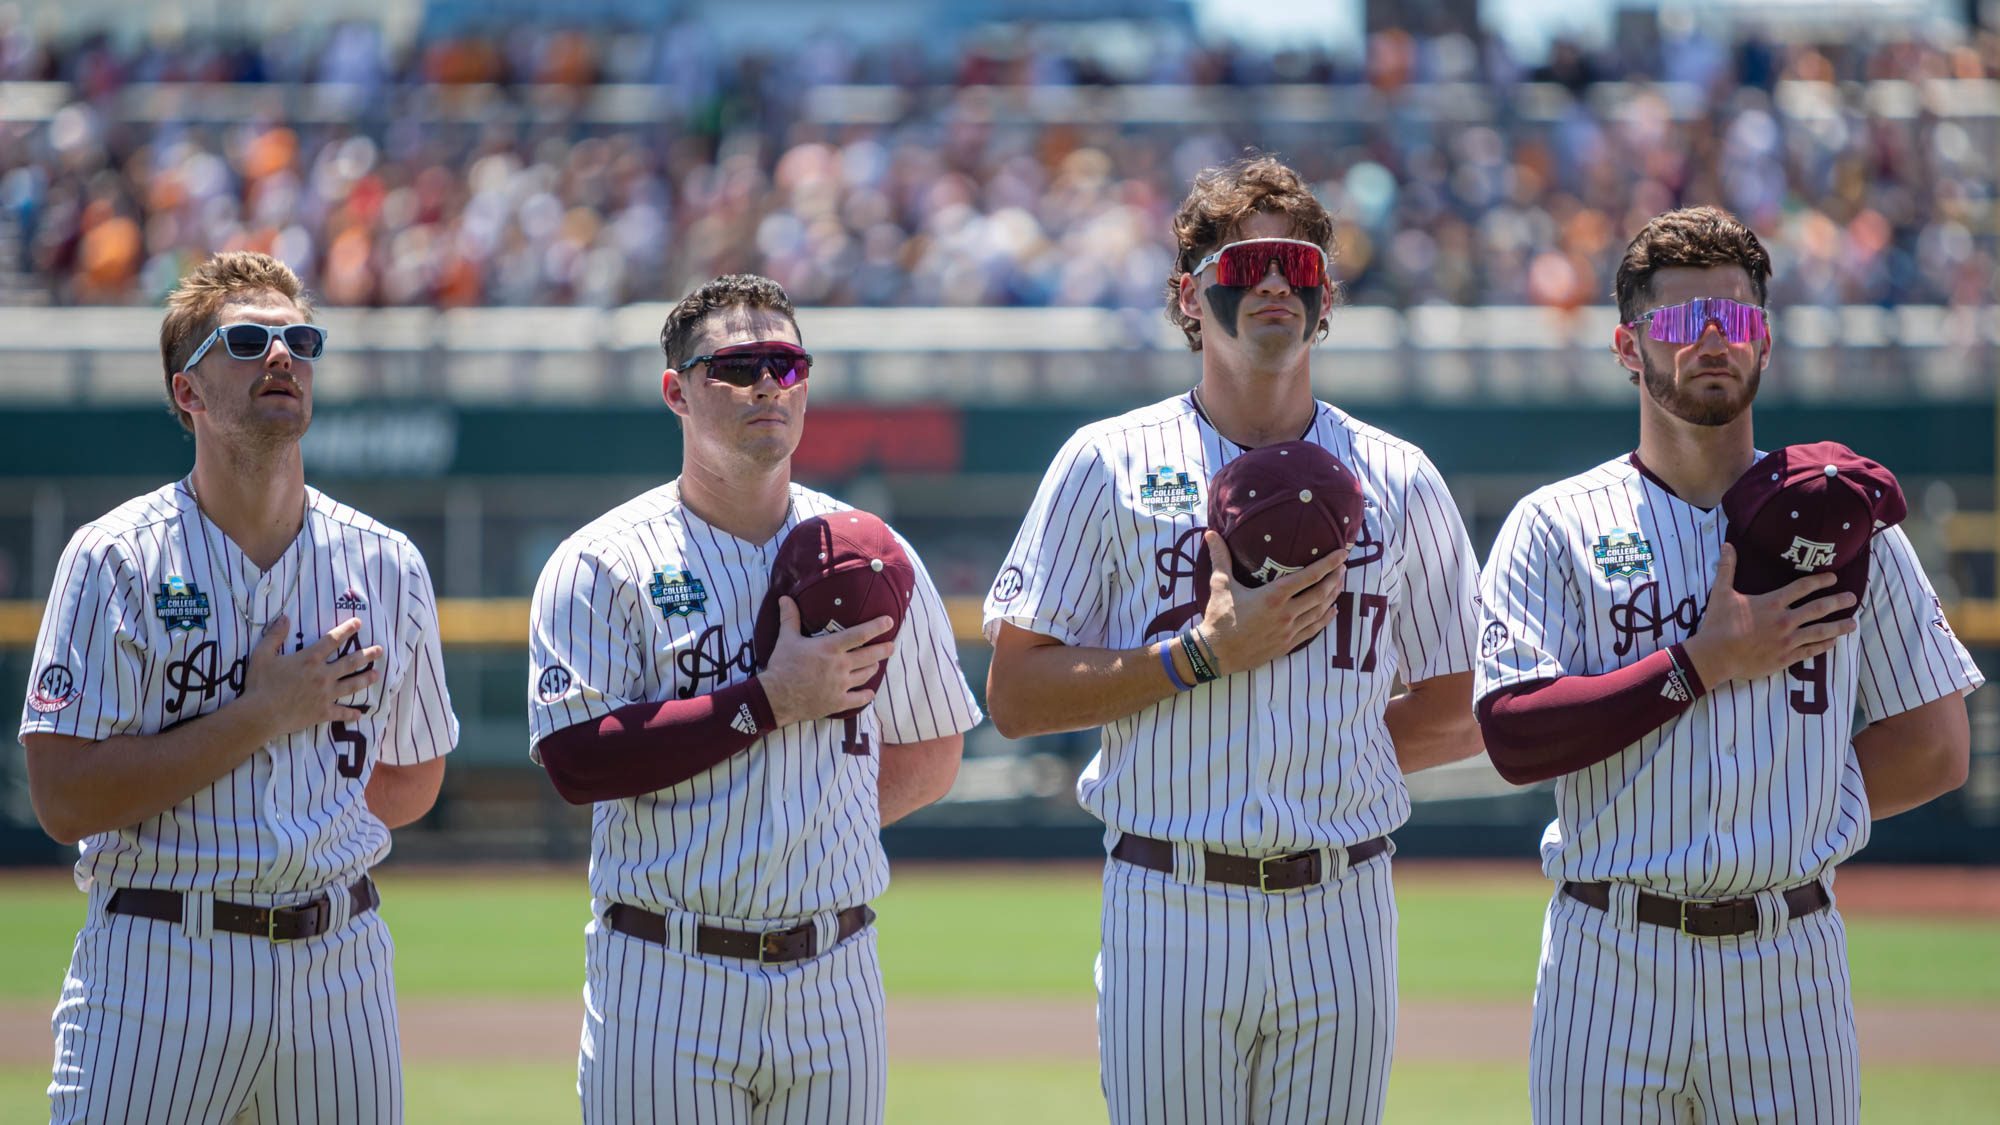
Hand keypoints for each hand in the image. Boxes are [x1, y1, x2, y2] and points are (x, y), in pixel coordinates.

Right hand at [237, 616, 383, 739]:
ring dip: (366, 679)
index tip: (359, 623)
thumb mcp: (262, 655)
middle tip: (380, 650)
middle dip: (367, 654)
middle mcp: (323, 675)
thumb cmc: (259, 684)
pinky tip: (360, 714)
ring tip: (376, 675)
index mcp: (310, 659)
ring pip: (352, 685)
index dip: (346, 630)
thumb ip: (275, 635)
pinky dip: (351, 714)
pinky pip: (341, 713)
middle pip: (350, 662)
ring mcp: (325, 694)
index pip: (332, 640)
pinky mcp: (323, 712)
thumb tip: (284, 617)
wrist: (260, 714)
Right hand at [760, 597, 896, 727]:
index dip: (877, 627)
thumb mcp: (786, 639)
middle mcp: (840, 666)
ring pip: (866, 675)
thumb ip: (790, 618)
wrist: (775, 697)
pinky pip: (859, 699)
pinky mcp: (837, 702)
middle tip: (891, 646)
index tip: (889, 622)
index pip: (860, 634)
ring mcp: (840, 685)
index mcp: (830, 648)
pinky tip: (870, 693)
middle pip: (870, 656)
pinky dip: (866, 695)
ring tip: (876, 664)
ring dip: (873, 668)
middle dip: (884, 650)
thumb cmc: (782, 666)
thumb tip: (784, 598)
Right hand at [1195, 532, 1346, 676]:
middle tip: (1343, 567)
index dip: (1329, 564)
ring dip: (1333, 596)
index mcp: (1273, 596)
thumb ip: (1220, 557)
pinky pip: (1313, 630)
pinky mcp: (1287, 645)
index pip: (1309, 576)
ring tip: (1340, 584)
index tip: (1342, 554)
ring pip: (1320, 611)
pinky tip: (1332, 611)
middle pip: (1321, 593)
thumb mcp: (1220, 585)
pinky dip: (1326, 618)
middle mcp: (1286, 613)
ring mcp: (1288, 631)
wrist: (1216, 654)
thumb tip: (1210, 534)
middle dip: (1335, 578)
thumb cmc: (1218, 617)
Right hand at [1679, 544, 1859, 686]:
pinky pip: (1810, 651)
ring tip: (1853, 624)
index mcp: (1772, 603)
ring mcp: (1787, 641)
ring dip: (1839, 627)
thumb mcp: (1721, 593)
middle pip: (1819, 608)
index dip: (1820, 581)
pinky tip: (1832, 643)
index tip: (1833, 578)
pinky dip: (1823, 646)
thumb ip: (1727, 568)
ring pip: (1820, 631)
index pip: (1803, 587)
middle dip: (1838, 602)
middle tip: (1853, 598)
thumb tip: (1727, 545)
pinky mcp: (1785, 658)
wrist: (1715, 656)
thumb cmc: (1718, 624)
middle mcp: (1785, 620)